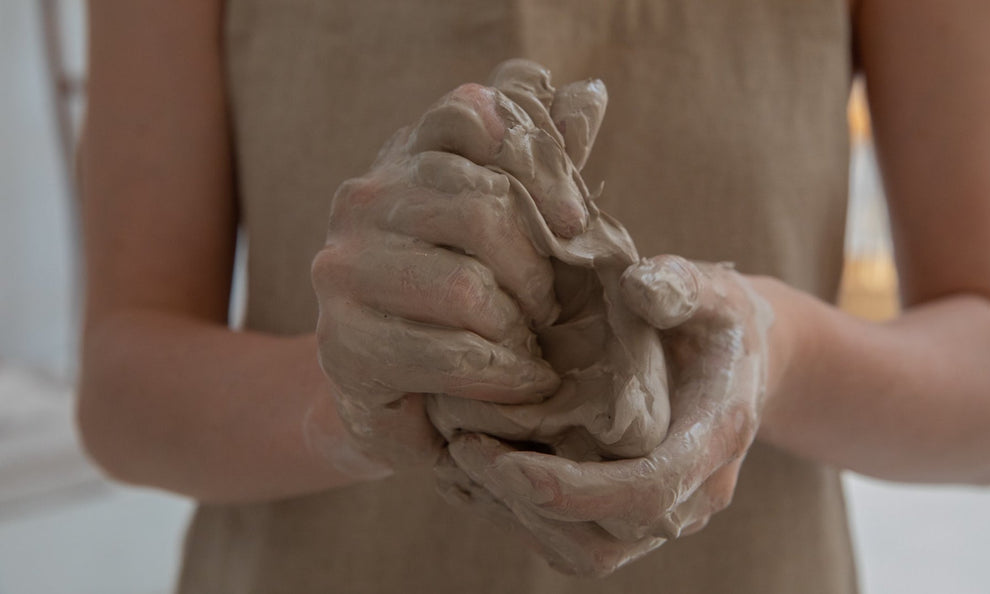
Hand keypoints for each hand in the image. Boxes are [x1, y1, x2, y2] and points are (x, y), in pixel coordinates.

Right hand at [309, 67, 600, 475]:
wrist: (400, 397)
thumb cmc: (468, 301)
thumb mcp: (510, 227)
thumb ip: (541, 163)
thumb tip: (589, 94)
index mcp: (403, 158)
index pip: (466, 114)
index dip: (536, 165)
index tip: (574, 224)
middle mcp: (362, 201)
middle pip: (478, 208)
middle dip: (536, 271)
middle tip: (554, 309)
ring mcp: (343, 270)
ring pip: (464, 287)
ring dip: (519, 327)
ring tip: (535, 348)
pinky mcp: (343, 343)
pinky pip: (450, 353)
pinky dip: (506, 374)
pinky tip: (527, 382)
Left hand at [437, 256, 774, 575]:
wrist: (743, 362)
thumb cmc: (718, 320)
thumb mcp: (713, 290)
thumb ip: (682, 285)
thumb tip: (638, 287)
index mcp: (717, 438)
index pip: (649, 490)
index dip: (577, 490)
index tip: (508, 466)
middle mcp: (695, 494)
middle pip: (609, 538)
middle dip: (529, 505)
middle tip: (463, 450)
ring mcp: (665, 515)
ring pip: (586, 553)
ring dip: (518, 517)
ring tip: (463, 460)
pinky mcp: (634, 520)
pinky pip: (575, 544)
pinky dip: (521, 517)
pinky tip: (480, 472)